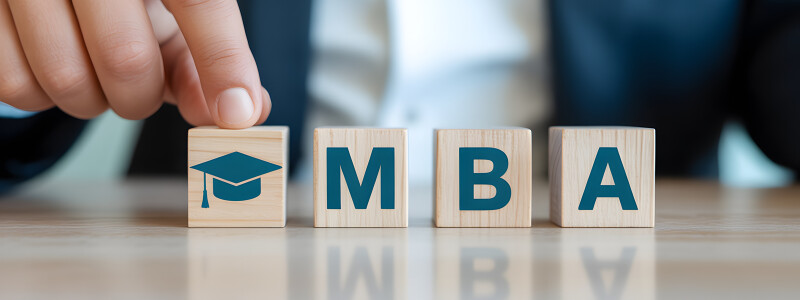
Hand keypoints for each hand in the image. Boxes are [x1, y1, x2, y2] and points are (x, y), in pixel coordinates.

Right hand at [0, 0, 269, 128]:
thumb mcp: (174, 6)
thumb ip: (210, 55)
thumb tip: (244, 111)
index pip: (199, 3)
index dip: (223, 63)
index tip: (236, 116)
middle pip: (127, 59)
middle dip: (140, 96)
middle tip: (137, 85)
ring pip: (66, 82)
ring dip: (92, 101)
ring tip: (93, 68)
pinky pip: (15, 87)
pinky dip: (43, 97)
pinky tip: (54, 64)